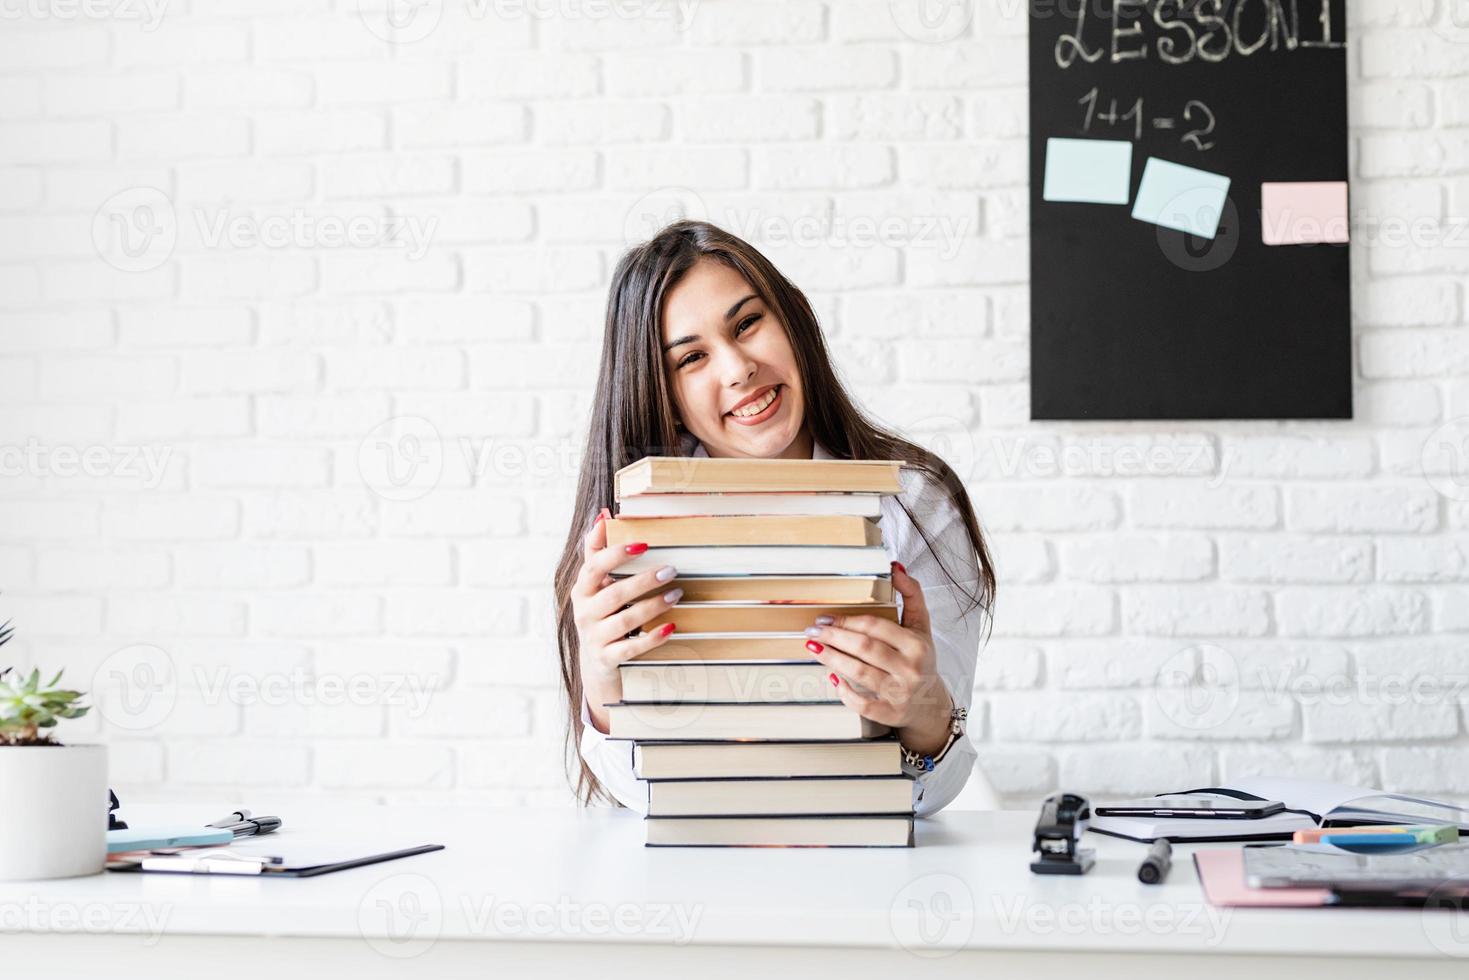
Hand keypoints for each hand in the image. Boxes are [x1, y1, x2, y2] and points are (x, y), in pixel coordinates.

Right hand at [571, 508, 682, 732]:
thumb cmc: (600, 615)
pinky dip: (653, 638)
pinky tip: (671, 627)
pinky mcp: (607, 659)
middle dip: (644, 581)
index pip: (594, 567)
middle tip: (671, 570)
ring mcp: (594, 638)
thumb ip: (597, 552)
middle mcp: (584, 613)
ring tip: (676, 594)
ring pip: (626, 620)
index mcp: (581, 590)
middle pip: (614, 593)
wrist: (596, 665)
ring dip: (654, 606)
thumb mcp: (594, 586)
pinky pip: (632, 648)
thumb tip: (602, 516)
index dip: (616, 554)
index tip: (643, 544)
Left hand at [802, 561, 954, 754]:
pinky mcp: (890, 714)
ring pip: (860, 673)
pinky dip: (844, 692)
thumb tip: (894, 567)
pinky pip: (862, 704)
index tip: (826, 616)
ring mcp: (900, 693)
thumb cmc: (920, 658)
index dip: (848, 620)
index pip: (877, 627)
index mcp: (916, 645)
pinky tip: (831, 677)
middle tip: (813, 629)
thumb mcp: (921, 625)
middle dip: (835, 637)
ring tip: (813, 647)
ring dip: (832, 659)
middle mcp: (910, 669)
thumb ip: (911, 594)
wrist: (930, 702)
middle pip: (865, 648)